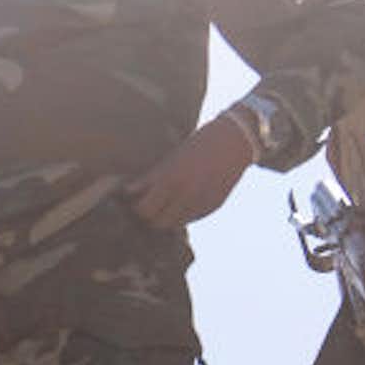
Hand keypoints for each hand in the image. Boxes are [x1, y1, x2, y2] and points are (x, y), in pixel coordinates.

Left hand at [129, 114, 253, 228]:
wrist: (236, 140)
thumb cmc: (198, 144)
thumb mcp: (171, 158)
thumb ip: (150, 178)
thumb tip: (128, 191)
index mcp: (171, 180)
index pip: (144, 210)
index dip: (138, 207)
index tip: (137, 200)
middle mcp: (186, 195)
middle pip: (157, 222)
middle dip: (151, 215)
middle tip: (150, 204)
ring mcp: (202, 203)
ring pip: (174, 224)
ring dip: (167, 217)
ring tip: (166, 203)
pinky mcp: (214, 206)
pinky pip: (191, 219)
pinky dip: (184, 214)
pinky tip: (183, 201)